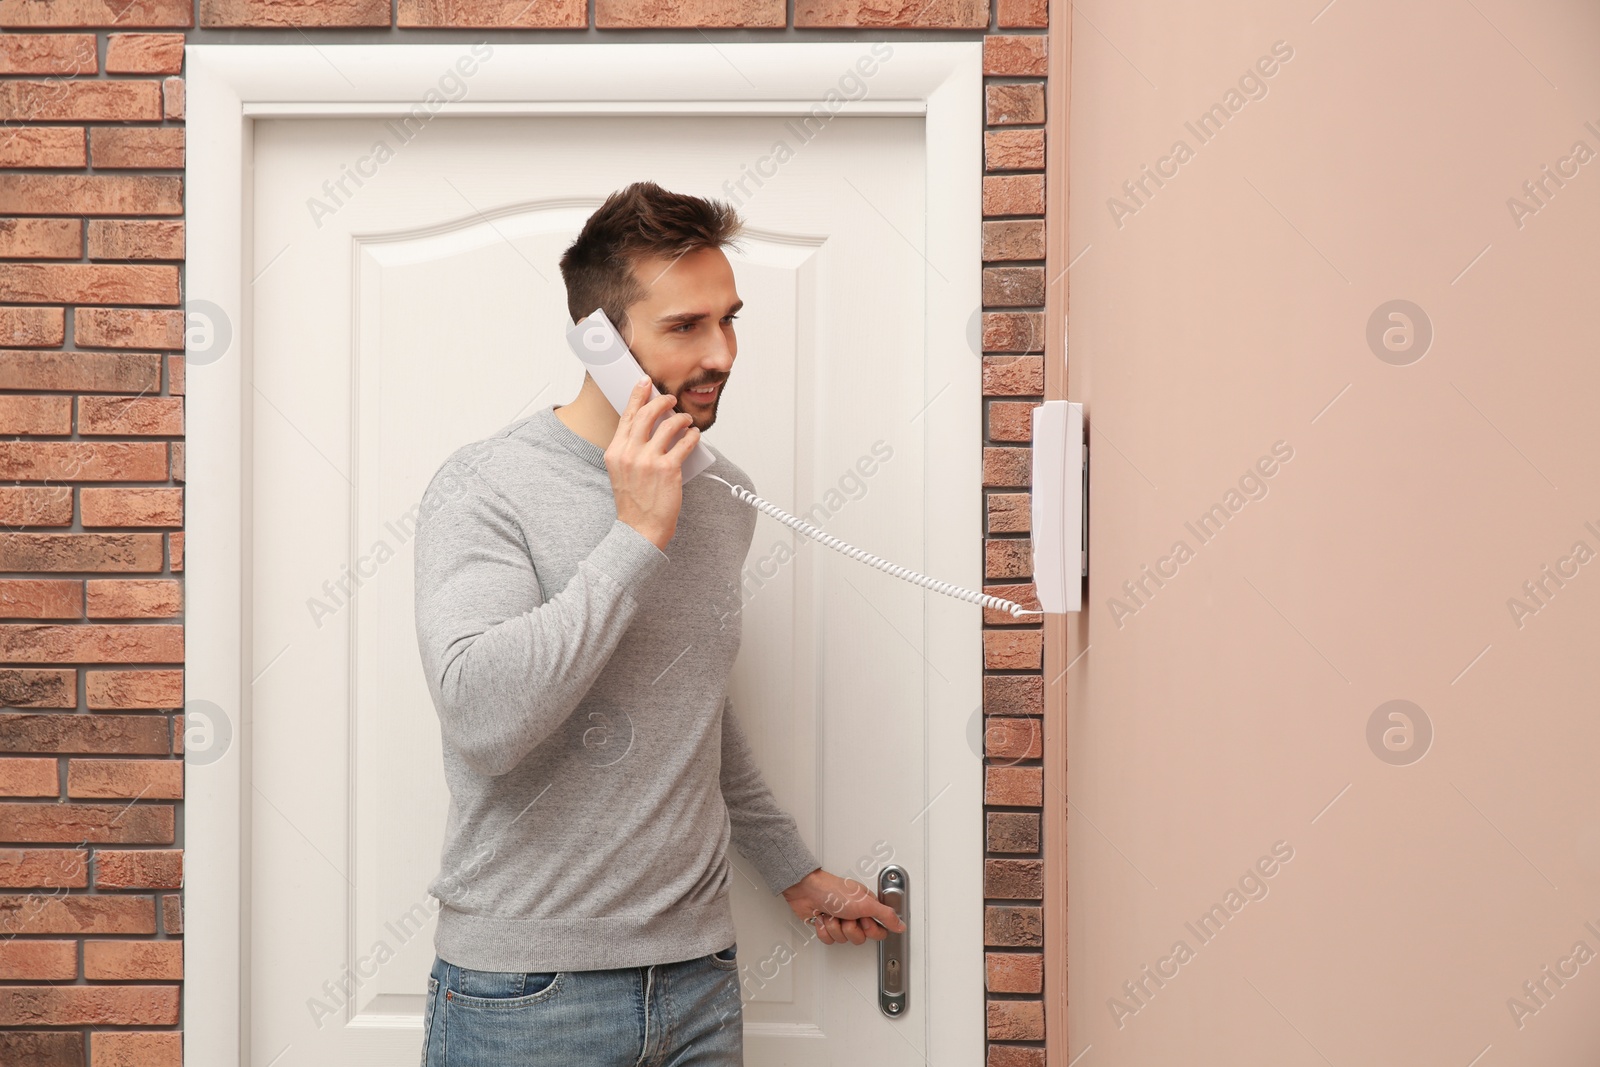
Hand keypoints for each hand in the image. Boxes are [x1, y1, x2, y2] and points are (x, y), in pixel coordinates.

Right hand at [605, 375, 700, 550]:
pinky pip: (684, 443)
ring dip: (681, 419)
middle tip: (671, 399)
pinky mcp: (668, 469)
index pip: (627, 416)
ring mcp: (648, 460)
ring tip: (686, 421)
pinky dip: (691, 436)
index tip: (645, 382)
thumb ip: (629, 450)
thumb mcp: (620, 472)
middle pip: (648, 414)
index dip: (637, 395)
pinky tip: (694, 435)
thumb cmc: (633, 504)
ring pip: (669, 426)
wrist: (639, 529)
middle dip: (662, 401)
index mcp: (615, 452)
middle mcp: (630, 453)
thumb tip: (649, 429)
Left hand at [781, 868, 905, 945]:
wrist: (807, 891)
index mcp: (867, 908)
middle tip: (845, 916)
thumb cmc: (834, 890)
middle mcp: (854, 915)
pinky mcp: (826, 925)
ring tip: (831, 914)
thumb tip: (901, 925)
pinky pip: (828, 940)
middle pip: (859, 938)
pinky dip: (823, 929)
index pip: (877, 932)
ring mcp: (839, 920)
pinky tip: (822, 918)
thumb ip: (886, 916)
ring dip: (834, 927)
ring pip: (842, 939)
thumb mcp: (866, 903)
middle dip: (849, 929)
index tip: (862, 920)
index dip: (869, 930)